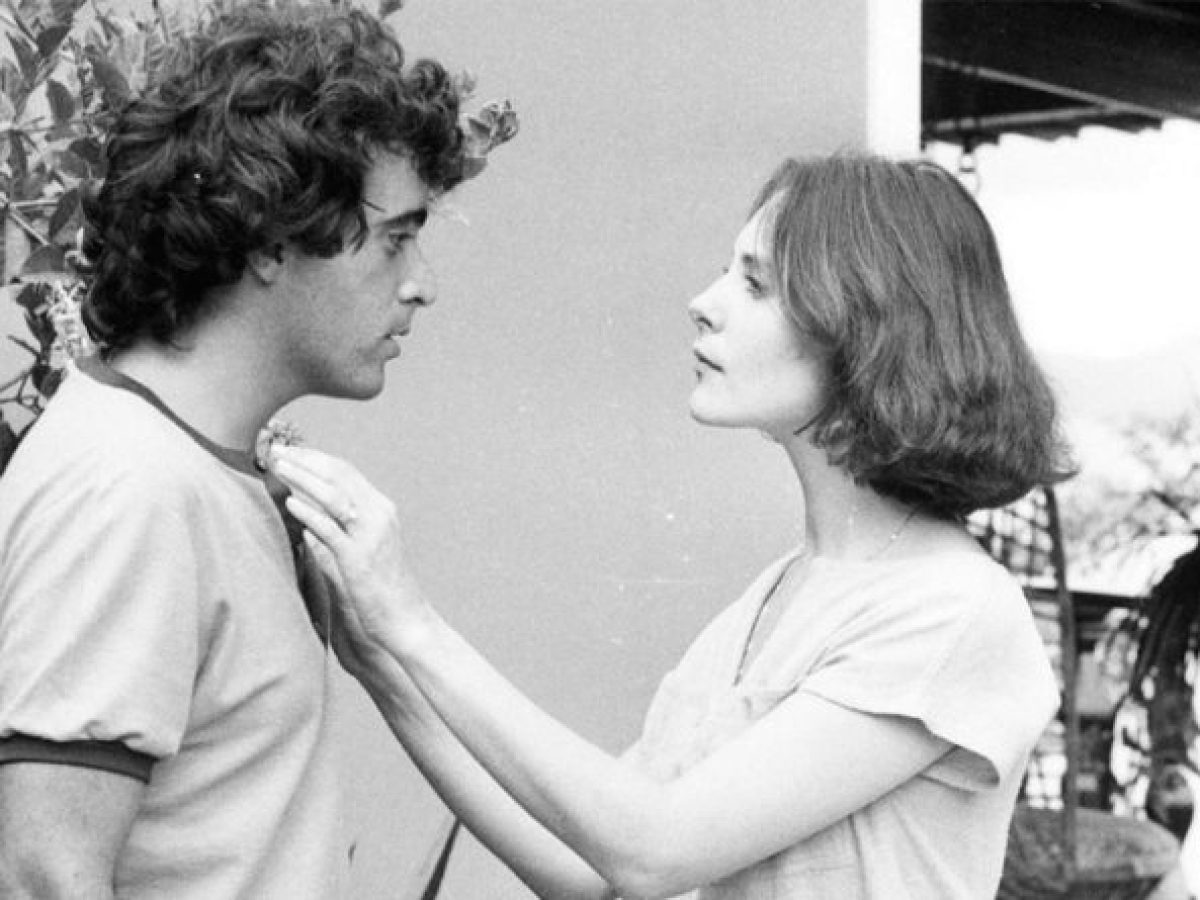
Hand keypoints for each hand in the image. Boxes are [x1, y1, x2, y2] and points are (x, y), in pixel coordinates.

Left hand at [268, 446, 430, 654]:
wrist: (405, 620)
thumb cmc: (381, 591)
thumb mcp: (361, 554)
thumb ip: (338, 535)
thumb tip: (309, 527)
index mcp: (381, 510)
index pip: (346, 472)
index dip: (315, 458)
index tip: (290, 451)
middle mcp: (379, 515)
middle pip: (339, 475)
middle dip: (306, 459)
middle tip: (277, 450)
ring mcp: (371, 535)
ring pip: (334, 495)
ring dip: (303, 477)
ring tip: (278, 467)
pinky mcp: (359, 557)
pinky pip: (331, 528)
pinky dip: (309, 512)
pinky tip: (290, 503)